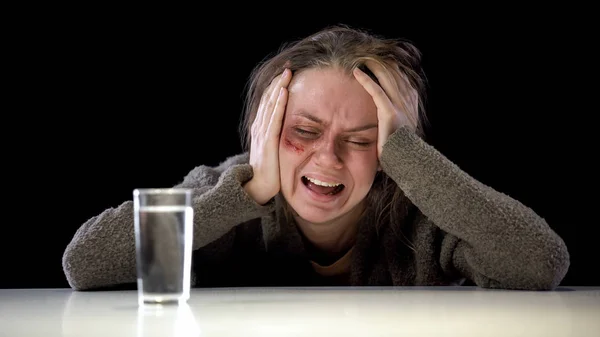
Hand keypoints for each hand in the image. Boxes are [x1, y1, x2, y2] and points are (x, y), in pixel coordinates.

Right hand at [244, 68, 291, 204]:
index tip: (287, 74)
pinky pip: (274, 119)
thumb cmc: (269, 171)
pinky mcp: (268, 141)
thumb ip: (278, 138)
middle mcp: (259, 127)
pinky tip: (284, 92)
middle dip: (278, 82)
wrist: (258, 187)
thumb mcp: (274, 150)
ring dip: (278, 87)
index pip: (269, 102)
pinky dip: (279, 104)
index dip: (277, 87)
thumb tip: (289, 130)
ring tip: (287, 73)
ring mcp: (262, 133)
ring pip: (271, 104)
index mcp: (261, 128)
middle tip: (288, 66)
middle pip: (269, 99)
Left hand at [353, 60, 418, 158]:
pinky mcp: (389, 113)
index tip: (377, 58)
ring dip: (372, 65)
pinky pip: (376, 91)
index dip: (390, 65)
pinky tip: (356, 72)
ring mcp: (400, 106)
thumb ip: (394, 114)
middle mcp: (408, 100)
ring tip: (360, 56)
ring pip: (386, 77)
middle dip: (380, 61)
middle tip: (365, 53)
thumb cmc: (399, 147)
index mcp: (411, 101)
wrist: (406, 160)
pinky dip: (366, 80)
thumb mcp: (399, 126)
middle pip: (394, 72)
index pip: (401, 76)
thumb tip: (383, 110)